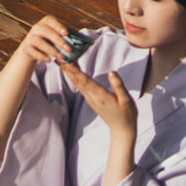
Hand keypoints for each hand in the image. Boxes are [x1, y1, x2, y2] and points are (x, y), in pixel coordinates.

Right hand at [11, 14, 71, 87]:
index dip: (58, 26)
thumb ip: (70, 38)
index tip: (66, 33)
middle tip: (69, 49)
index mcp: (46, 23)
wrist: (32, 47)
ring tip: (61, 57)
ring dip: (51, 50)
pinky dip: (41, 56)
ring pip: (39, 42)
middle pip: (46, 32)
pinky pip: (33, 52)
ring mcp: (30, 38)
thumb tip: (91, 42)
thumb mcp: (58, 36)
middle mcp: (36, 28)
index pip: (50, 20)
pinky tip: (50, 60)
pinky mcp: (26, 48)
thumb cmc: (50, 40)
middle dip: (58, 40)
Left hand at [51, 36, 136, 183]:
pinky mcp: (91, 100)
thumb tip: (112, 72)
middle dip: (67, 69)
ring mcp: (91, 99)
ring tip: (63, 60)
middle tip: (58, 57)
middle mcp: (93, 97)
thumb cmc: (127, 114)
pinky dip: (75, 77)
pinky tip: (73, 70)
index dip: (75, 71)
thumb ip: (119, 86)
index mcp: (101, 96)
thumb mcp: (126, 100)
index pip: (85, 81)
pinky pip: (81, 86)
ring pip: (78, 84)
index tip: (66, 62)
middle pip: (77, 81)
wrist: (122, 129)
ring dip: (69, 72)